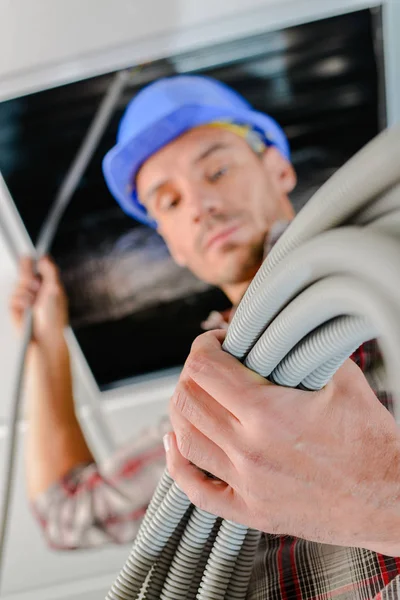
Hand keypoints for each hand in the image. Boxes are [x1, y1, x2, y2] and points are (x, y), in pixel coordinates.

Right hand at [10, 256, 67, 345]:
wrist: (44, 338)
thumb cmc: (54, 318)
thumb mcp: (56, 290)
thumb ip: (50, 271)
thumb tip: (44, 256)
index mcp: (47, 284)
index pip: (37, 267)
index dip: (32, 262)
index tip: (30, 257)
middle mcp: (35, 290)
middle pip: (25, 272)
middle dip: (27, 275)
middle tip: (35, 284)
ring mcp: (24, 298)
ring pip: (18, 284)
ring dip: (26, 291)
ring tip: (34, 302)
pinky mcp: (15, 307)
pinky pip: (13, 297)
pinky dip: (20, 301)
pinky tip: (27, 309)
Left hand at [166, 330, 399, 553]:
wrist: (391, 501)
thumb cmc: (372, 442)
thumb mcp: (343, 380)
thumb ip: (305, 349)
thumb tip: (279, 328)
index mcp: (268, 413)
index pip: (204, 368)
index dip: (203, 345)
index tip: (216, 341)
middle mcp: (249, 449)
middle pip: (187, 399)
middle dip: (191, 373)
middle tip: (208, 364)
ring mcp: (246, 484)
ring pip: (185, 439)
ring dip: (181, 409)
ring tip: (194, 393)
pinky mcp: (251, 511)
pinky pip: (196, 491)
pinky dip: (178, 463)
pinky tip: (174, 442)